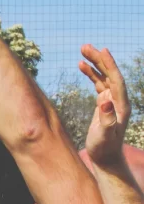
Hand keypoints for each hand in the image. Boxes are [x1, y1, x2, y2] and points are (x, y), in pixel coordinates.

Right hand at [79, 45, 131, 169]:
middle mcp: (118, 100)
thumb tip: (104, 102)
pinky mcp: (104, 103)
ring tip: (82, 50)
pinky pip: (98, 83)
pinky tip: (82, 65)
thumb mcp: (105, 136)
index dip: (110, 65)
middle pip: (110, 74)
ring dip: (94, 63)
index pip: (116, 80)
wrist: (106, 158)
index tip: (103, 51)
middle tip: (86, 46)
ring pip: (103, 76)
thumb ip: (107, 119)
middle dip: (99, 59)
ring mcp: (111, 100)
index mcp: (121, 105)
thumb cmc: (105, 149)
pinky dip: (91, 73)